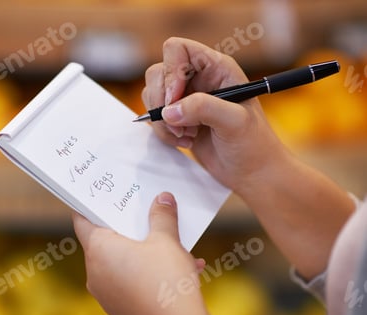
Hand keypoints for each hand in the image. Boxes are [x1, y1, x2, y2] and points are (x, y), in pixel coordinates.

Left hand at [73, 192, 217, 314]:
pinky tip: (175, 269)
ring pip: (120, 262)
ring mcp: (105, 293)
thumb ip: (162, 216)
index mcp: (98, 250)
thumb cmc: (166, 283)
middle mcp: (94, 272)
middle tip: (142, 214)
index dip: (89, 206)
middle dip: (126, 227)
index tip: (96, 195)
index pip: (82, 220)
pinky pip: (128, 281)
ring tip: (168, 244)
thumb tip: (163, 199)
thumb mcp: (167, 241)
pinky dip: (145, 272)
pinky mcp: (118, 307)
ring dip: (141, 251)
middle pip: (104, 240)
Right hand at [142, 37, 288, 194]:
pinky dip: (163, 132)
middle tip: (178, 124)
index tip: (175, 98)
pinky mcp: (178, 119)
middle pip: (158, 72)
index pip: (177, 49)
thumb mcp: (235, 122)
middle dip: (162, 101)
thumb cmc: (254, 145)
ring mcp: (186, 99)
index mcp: (216, 67)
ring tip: (187, 136)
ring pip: (153, 96)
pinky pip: (155, 118)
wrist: (253, 174)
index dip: (171, 71)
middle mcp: (198, 79)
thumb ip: (203, 108)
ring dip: (163, 120)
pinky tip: (185, 142)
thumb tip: (169, 111)